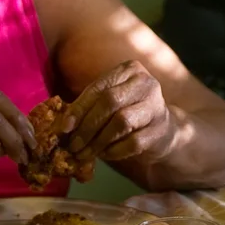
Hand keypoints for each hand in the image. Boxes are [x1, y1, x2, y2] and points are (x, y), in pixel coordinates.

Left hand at [57, 60, 175, 162]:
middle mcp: (146, 83)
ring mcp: (156, 106)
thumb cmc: (128, 112)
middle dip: (87, 126)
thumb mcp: (110, 101)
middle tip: (73, 145)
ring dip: (98, 141)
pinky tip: (104, 154)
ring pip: (121, 122)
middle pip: (110, 102)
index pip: (98, 88)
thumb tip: (61, 127)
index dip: (79, 108)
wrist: (163, 130)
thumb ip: (89, 107)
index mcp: (129, 70)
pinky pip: (132, 142)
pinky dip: (114, 151)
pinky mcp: (161, 130)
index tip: (64, 128)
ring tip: (84, 153)